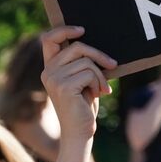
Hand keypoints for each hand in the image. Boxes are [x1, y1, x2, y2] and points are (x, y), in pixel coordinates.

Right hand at [41, 25, 115, 141]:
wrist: (80, 132)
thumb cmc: (83, 106)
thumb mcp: (81, 80)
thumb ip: (81, 63)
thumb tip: (95, 45)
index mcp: (49, 68)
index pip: (49, 39)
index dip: (65, 29)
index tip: (82, 30)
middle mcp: (48, 72)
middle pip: (77, 47)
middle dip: (98, 55)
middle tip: (112, 65)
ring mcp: (54, 79)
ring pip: (87, 62)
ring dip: (100, 75)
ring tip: (101, 89)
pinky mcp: (64, 87)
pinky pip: (89, 73)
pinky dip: (99, 83)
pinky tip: (98, 95)